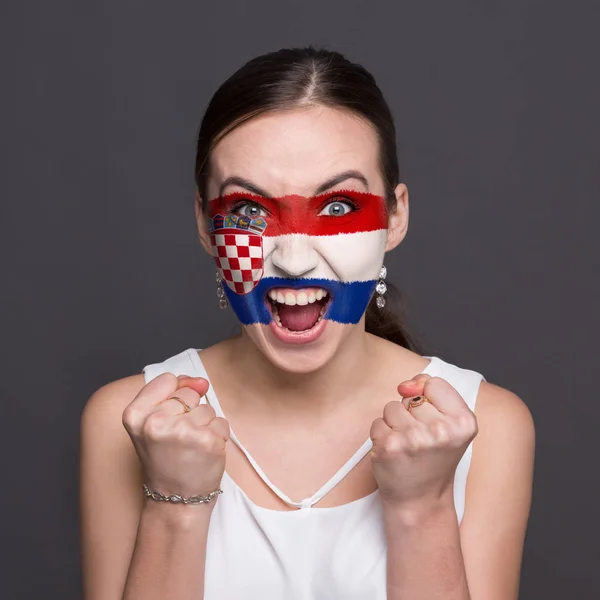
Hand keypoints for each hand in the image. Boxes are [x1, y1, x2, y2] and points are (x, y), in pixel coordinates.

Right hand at [122, 372, 229, 499]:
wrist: (175, 500)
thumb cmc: (165, 459)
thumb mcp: (153, 423)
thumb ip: (173, 393)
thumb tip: (201, 382)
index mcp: (135, 414)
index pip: (167, 380)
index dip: (174, 395)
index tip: (169, 418)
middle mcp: (156, 421)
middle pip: (189, 393)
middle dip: (190, 412)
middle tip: (179, 439)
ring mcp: (183, 431)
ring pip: (207, 408)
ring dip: (205, 425)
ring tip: (191, 447)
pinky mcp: (207, 441)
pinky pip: (221, 423)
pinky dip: (217, 436)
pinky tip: (204, 453)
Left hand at [369, 374, 477, 509]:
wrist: (420, 499)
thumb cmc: (434, 457)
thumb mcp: (449, 423)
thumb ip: (431, 392)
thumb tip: (405, 385)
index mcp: (464, 422)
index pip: (433, 384)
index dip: (429, 400)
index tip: (434, 422)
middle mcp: (441, 430)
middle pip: (411, 397)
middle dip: (411, 414)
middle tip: (421, 440)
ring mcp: (414, 439)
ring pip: (392, 407)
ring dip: (395, 423)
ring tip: (407, 445)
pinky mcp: (389, 447)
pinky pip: (378, 422)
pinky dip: (382, 435)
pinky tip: (395, 452)